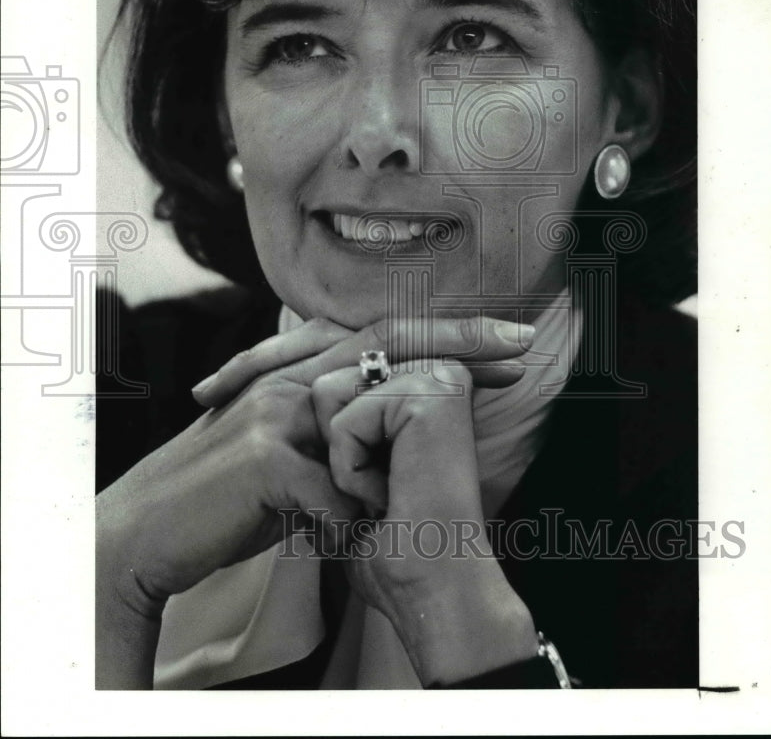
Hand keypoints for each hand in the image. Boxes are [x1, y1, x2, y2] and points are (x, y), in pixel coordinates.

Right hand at [97, 314, 530, 686]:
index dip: (447, 336)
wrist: (155, 525)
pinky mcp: (261, 457)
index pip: (383, 338)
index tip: (507, 344)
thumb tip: (392, 419)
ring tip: (484, 418)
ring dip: (422, 427)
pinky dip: (360, 508)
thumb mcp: (290, 442)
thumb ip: (334, 421)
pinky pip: (333, 484)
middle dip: (460, 342)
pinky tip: (374, 527)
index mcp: (299, 370)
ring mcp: (274, 411)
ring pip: (366, 405)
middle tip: (522, 345)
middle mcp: (289, 376)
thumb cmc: (232, 490)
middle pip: (385, 344)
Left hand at [310, 358, 540, 685]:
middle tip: (380, 491)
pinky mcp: (427, 397)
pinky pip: (343, 421)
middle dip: (332, 448)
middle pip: (326, 382)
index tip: (376, 487)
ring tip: (384, 489)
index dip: (327, 444)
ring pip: (328, 393)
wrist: (434, 588)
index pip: (332, 383)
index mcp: (424, 382)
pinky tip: (392, 493)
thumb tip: (288, 389)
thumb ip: (335, 421)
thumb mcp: (354, 466)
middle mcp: (436, 370)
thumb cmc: (395, 544)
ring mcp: (436, 378)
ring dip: (339, 457)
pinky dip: (350, 470)